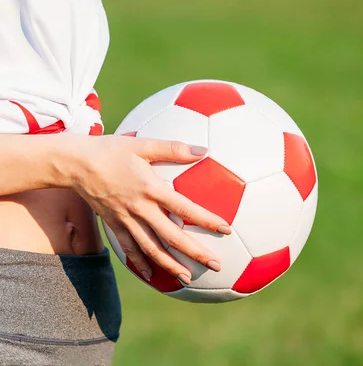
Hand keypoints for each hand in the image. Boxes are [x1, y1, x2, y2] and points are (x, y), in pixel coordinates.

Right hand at [66, 135, 229, 283]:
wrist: (75, 164)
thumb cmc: (112, 150)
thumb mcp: (144, 144)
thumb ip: (174, 148)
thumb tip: (205, 150)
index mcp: (152, 189)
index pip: (185, 209)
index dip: (206, 220)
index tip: (226, 229)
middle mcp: (141, 209)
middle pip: (172, 236)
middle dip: (195, 253)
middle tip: (216, 265)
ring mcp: (127, 220)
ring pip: (152, 249)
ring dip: (171, 265)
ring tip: (188, 278)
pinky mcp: (114, 225)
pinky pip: (129, 249)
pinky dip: (141, 263)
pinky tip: (151, 275)